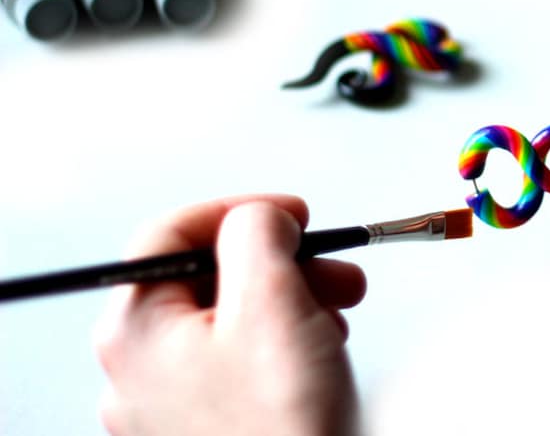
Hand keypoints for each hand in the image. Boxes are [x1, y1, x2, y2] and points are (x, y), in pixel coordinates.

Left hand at [94, 194, 366, 435]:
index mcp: (135, 328)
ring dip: (292, 295)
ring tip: (340, 308)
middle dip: (281, 260)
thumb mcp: (271, 301)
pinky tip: (322, 345)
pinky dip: (284, 335)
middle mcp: (140, 364)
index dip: (236, 210)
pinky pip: (241, 354)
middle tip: (331, 264)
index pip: (172, 232)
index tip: (290, 214)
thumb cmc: (280, 427)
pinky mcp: (206, 421)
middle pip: (210, 274)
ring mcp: (170, 399)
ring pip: (232, 313)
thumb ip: (257, 233)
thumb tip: (258, 215)